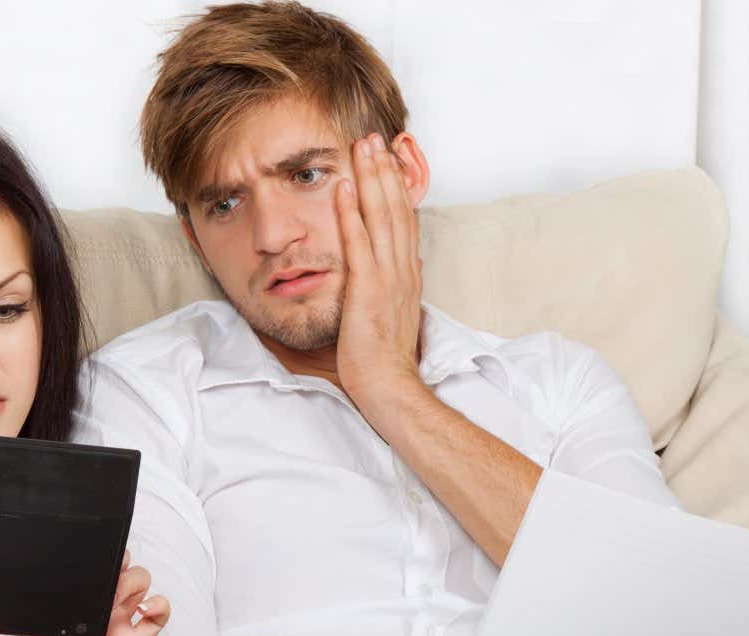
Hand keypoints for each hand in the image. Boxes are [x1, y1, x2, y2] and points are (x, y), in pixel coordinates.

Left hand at [0, 549, 169, 635]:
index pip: (88, 570)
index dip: (93, 558)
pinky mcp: (138, 635)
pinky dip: (158, 604)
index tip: (85, 558)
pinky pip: (159, 611)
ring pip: (139, 581)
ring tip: (116, 597)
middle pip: (119, 567)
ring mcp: (121, 618)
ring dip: (133, 582)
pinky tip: (143, 610)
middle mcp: (99, 607)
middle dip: (116, 563)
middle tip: (104, 577)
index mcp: (74, 605)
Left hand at [335, 132, 425, 413]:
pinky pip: (358, 243)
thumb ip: (396, 286)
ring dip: (370, 178)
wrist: (389, 386)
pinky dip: (350, 212)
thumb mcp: (392, 313)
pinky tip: (341, 187)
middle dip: (385, 170)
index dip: (397, 186)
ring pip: (381, 216)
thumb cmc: (383, 358)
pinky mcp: (367, 288)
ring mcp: (387, 277)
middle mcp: (402, 269)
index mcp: (407, 274)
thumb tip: (402, 266)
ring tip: (362, 147)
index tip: (388, 158)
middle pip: (396, 208)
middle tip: (375, 137)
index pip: (404, 220)